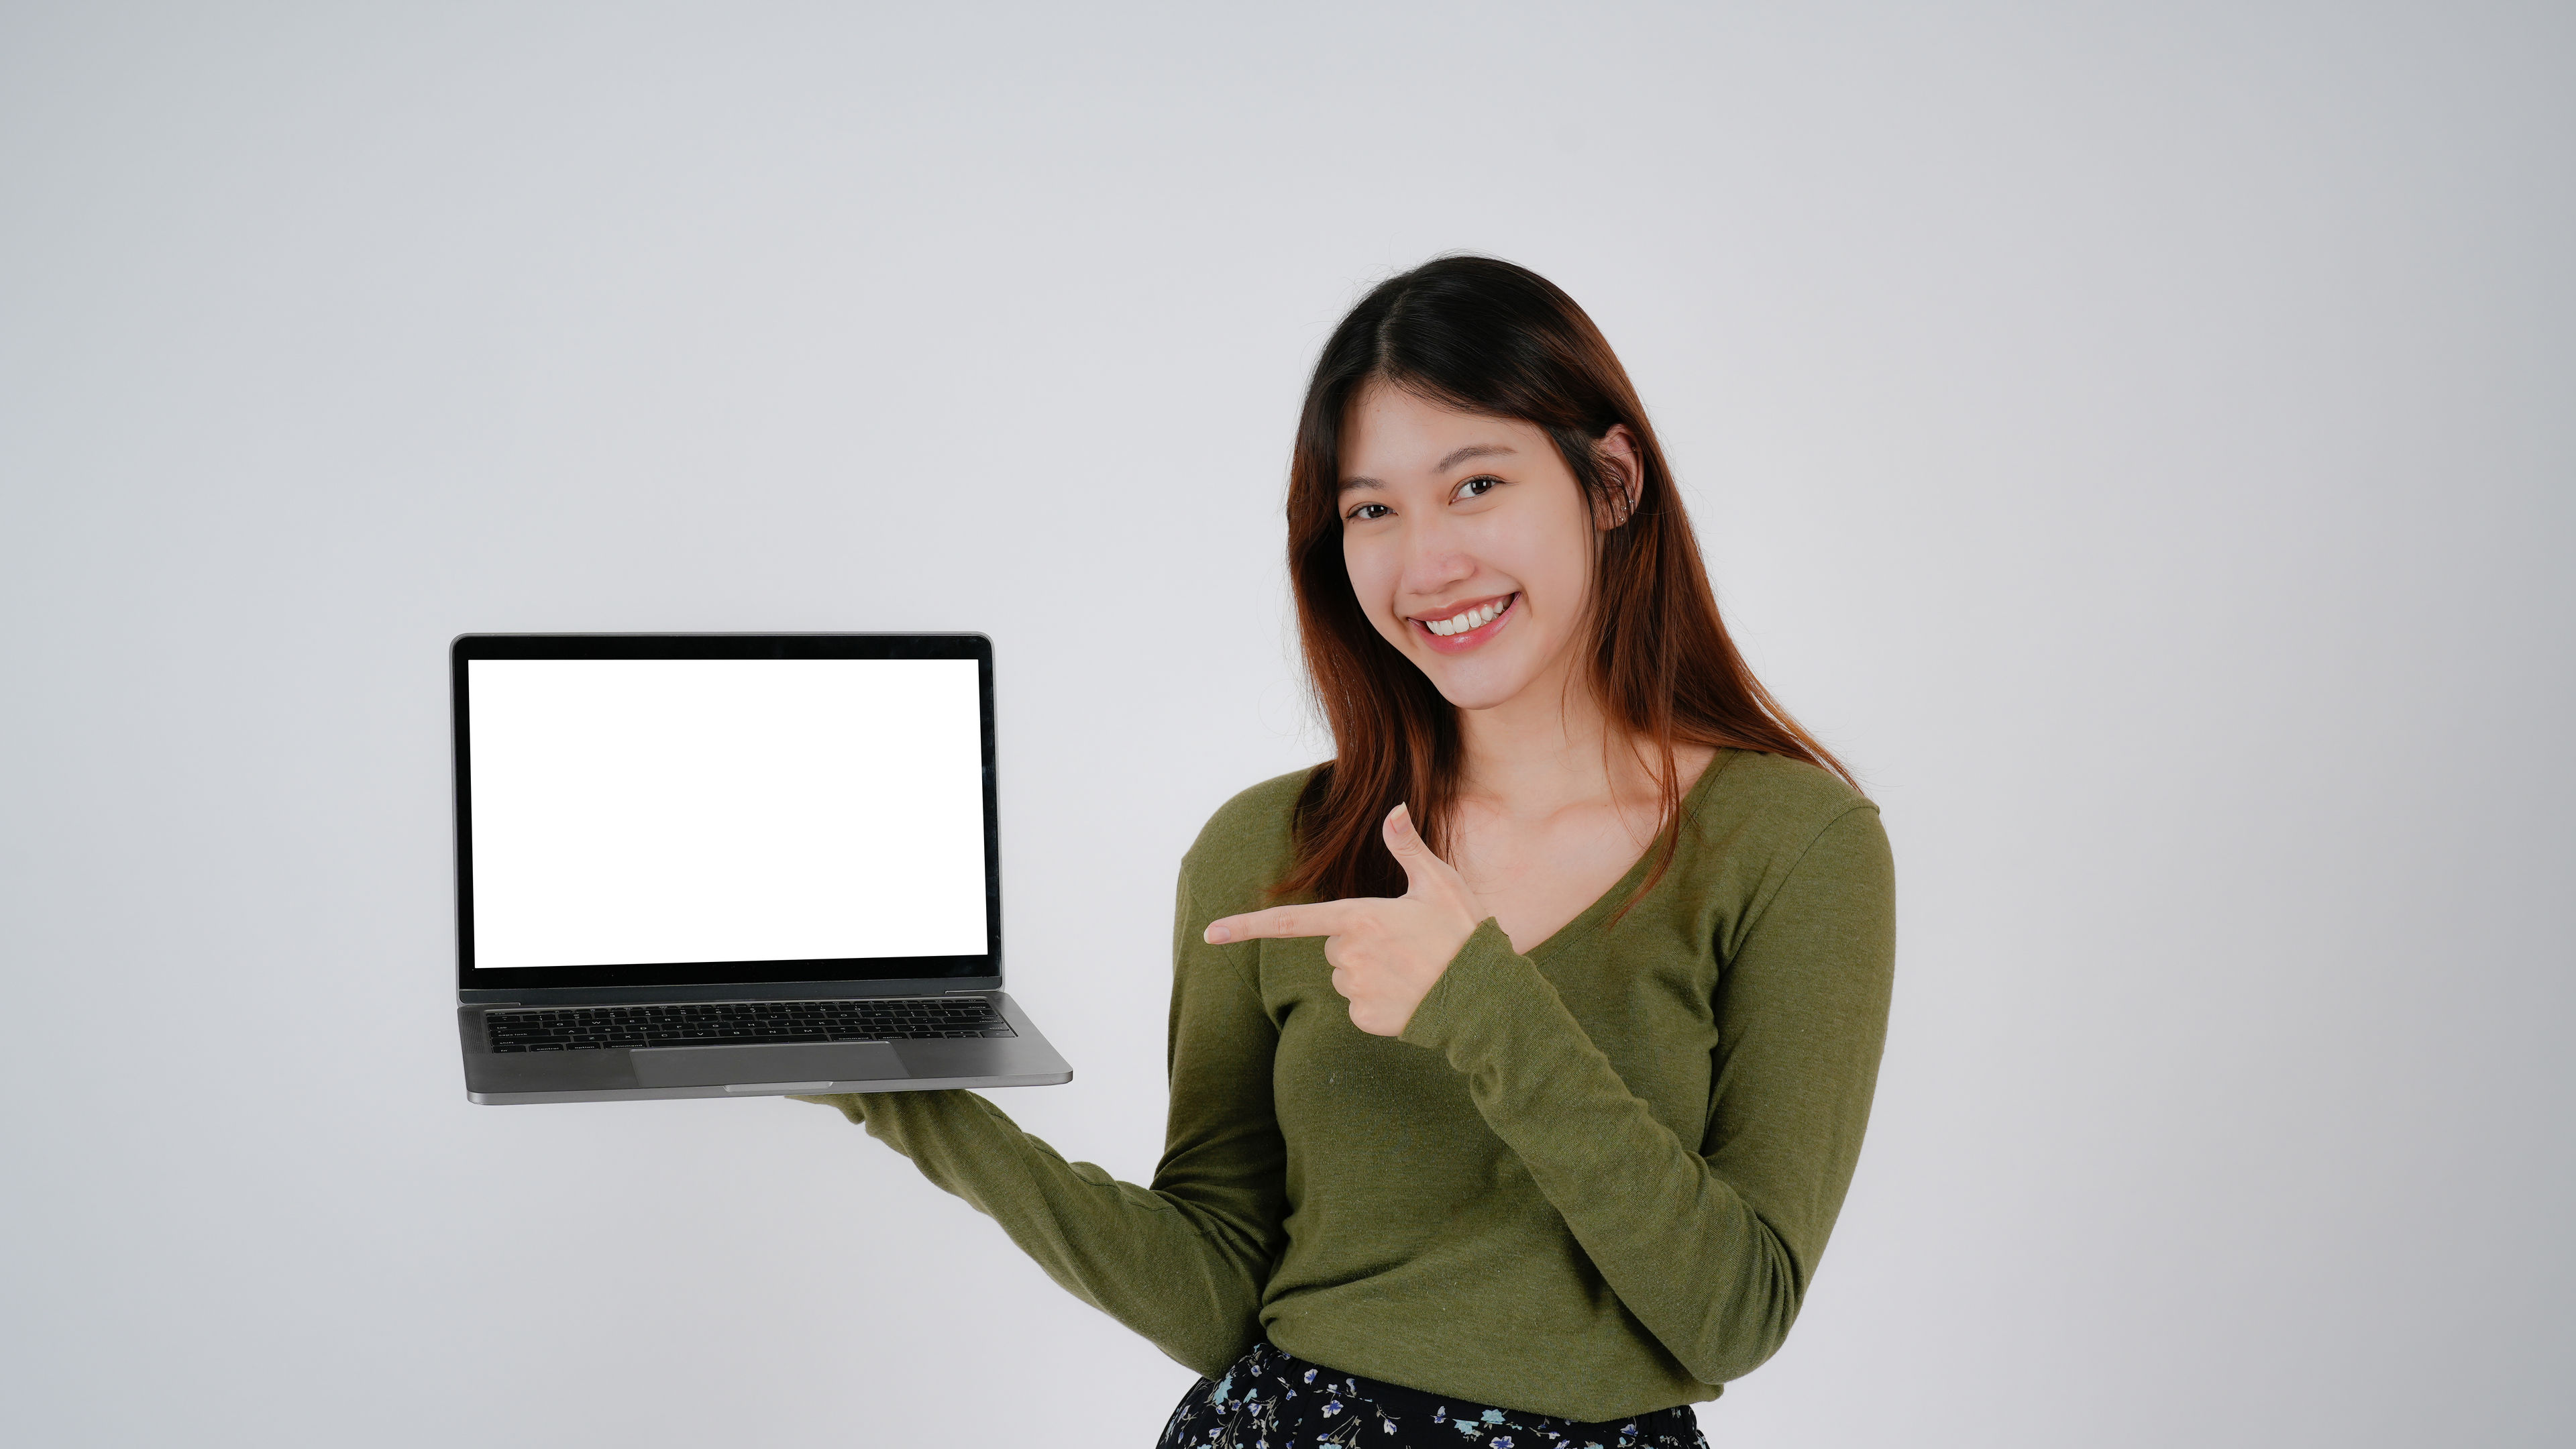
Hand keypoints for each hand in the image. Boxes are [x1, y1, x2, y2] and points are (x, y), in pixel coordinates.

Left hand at [1203, 802, 1482, 1035]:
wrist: (1484, 997)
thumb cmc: (1464, 933)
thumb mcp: (1439, 883)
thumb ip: (1407, 846)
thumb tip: (1393, 807)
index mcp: (1359, 918)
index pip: (1289, 923)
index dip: (1246, 927)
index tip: (1210, 934)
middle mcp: (1349, 955)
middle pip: (1335, 944)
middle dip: (1360, 942)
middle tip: (1406, 943)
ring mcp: (1355, 989)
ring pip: (1346, 974)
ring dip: (1370, 971)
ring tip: (1414, 969)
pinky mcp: (1365, 1018)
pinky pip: (1358, 1004)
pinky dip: (1379, 1000)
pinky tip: (1411, 994)